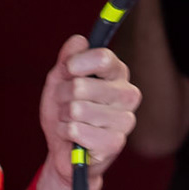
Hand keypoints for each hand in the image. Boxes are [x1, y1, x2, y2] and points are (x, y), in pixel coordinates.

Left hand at [39, 35, 139, 189]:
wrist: (62, 149)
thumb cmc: (64, 111)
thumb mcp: (59, 81)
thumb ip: (68, 60)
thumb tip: (78, 40)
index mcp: (118, 74)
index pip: (102, 58)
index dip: (76, 64)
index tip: (68, 72)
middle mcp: (128, 94)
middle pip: (81, 86)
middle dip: (62, 96)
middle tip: (66, 105)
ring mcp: (125, 120)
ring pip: (77, 109)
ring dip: (63, 117)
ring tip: (70, 122)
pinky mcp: (116, 142)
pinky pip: (76, 130)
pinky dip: (65, 133)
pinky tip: (73, 138)